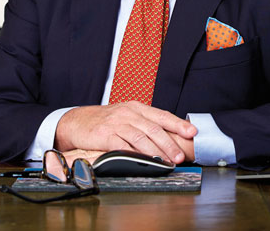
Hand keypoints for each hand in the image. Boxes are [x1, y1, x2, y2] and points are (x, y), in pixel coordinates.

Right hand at [54, 102, 196, 163]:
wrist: (78, 122)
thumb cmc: (106, 121)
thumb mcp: (127, 116)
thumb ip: (145, 123)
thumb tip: (169, 136)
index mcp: (137, 107)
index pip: (162, 115)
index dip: (178, 123)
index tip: (192, 132)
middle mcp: (128, 113)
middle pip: (154, 128)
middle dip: (170, 143)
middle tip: (181, 155)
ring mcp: (117, 123)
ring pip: (141, 137)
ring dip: (156, 151)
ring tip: (167, 161)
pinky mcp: (105, 135)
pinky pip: (123, 145)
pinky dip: (135, 154)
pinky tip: (144, 161)